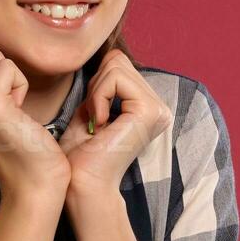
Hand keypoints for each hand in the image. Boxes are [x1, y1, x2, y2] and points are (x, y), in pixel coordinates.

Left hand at [58, 50, 173, 200]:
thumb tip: (109, 55)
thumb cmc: (79, 155)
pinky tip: (100, 125)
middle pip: (118, 60)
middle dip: (95, 86)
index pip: (119, 63)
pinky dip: (98, 97)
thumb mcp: (90, 109)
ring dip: (95, 93)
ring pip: (116, 65)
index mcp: (149, 107)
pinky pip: (115, 78)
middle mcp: (160, 108)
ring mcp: (158, 109)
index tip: (93, 117)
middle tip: (93, 120)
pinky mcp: (149, 111)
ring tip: (97, 124)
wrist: (81, 184)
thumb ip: (103, 84)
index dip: (96, 83)